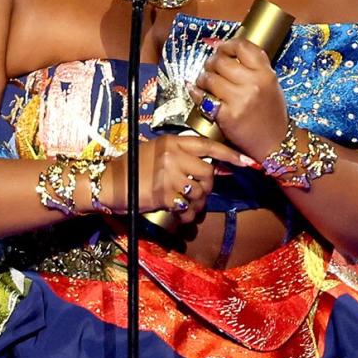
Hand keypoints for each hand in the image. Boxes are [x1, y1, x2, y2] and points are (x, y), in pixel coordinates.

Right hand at [102, 134, 250, 224]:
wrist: (108, 183)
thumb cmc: (133, 168)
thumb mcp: (158, 152)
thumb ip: (183, 156)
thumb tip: (214, 166)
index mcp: (173, 142)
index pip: (209, 146)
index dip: (230, 155)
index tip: (249, 162)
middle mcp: (173, 155)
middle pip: (208, 172)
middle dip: (207, 186)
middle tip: (196, 193)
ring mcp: (168, 174)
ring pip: (200, 191)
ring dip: (197, 202)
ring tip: (186, 204)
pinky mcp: (163, 194)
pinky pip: (187, 207)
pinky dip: (187, 214)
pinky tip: (180, 214)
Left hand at [190, 38, 289, 161]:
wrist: (275, 144)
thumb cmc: (271, 114)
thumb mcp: (270, 84)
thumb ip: (251, 66)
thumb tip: (220, 46)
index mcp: (266, 74)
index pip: (242, 46)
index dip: (226, 45)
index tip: (220, 49)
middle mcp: (254, 84)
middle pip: (221, 60)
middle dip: (212, 62)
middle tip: (211, 68)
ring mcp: (240, 100)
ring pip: (209, 77)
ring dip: (203, 78)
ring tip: (206, 83)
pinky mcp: (227, 116)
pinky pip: (203, 97)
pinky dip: (197, 93)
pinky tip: (199, 93)